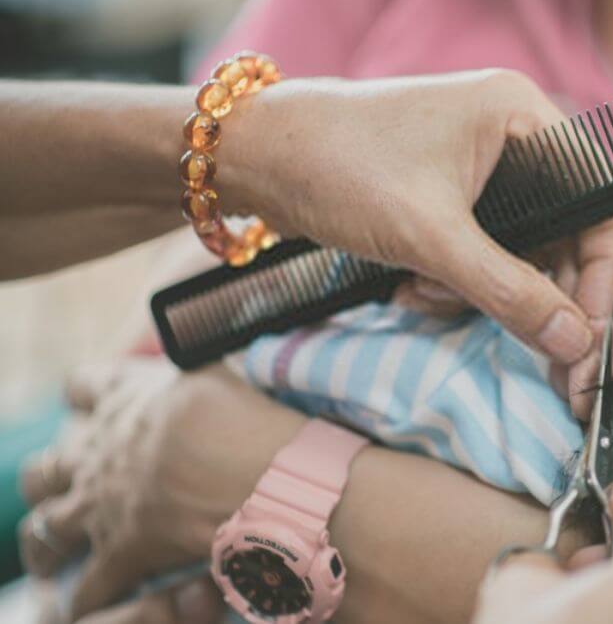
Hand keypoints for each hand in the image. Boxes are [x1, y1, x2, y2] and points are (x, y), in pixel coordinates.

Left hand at [18, 359, 304, 620]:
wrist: (259, 472)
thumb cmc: (247, 417)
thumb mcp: (214, 367)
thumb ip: (193, 353)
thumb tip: (198, 324)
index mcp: (124, 399)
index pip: (82, 387)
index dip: (87, 395)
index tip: (97, 402)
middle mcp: (100, 452)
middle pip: (46, 465)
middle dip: (52, 476)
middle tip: (72, 486)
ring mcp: (103, 505)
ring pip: (45, 529)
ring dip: (48, 542)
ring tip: (55, 553)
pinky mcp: (121, 552)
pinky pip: (88, 589)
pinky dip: (88, 599)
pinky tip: (90, 603)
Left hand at [225, 69, 612, 363]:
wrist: (254, 157)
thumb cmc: (339, 167)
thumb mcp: (430, 237)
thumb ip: (509, 291)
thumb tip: (576, 343)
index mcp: (522, 117)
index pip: (599, 201)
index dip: (602, 271)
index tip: (592, 333)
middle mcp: (512, 135)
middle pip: (564, 233)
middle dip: (536, 293)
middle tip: (542, 358)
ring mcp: (481, 166)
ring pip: (521, 252)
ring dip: (483, 292)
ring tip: (425, 296)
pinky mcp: (450, 195)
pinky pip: (483, 252)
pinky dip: (455, 282)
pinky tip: (410, 287)